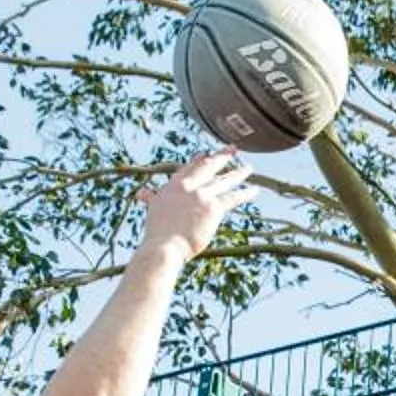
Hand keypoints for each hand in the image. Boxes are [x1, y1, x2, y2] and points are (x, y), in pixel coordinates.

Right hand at [138, 148, 256, 259]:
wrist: (165, 246)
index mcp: (173, 185)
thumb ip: (152, 199)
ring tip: (249, 167)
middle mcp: (188, 186)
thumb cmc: (157, 234)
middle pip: (209, 167)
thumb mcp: (154, 210)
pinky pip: (232, 197)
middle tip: (234, 148)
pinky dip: (244, 193)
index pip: (190, 168)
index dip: (200, 160)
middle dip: (222, 157)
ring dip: (238, 173)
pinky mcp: (213, 207)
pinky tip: (254, 190)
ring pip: (224, 180)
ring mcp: (202, 195)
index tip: (207, 154)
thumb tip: (141, 194)